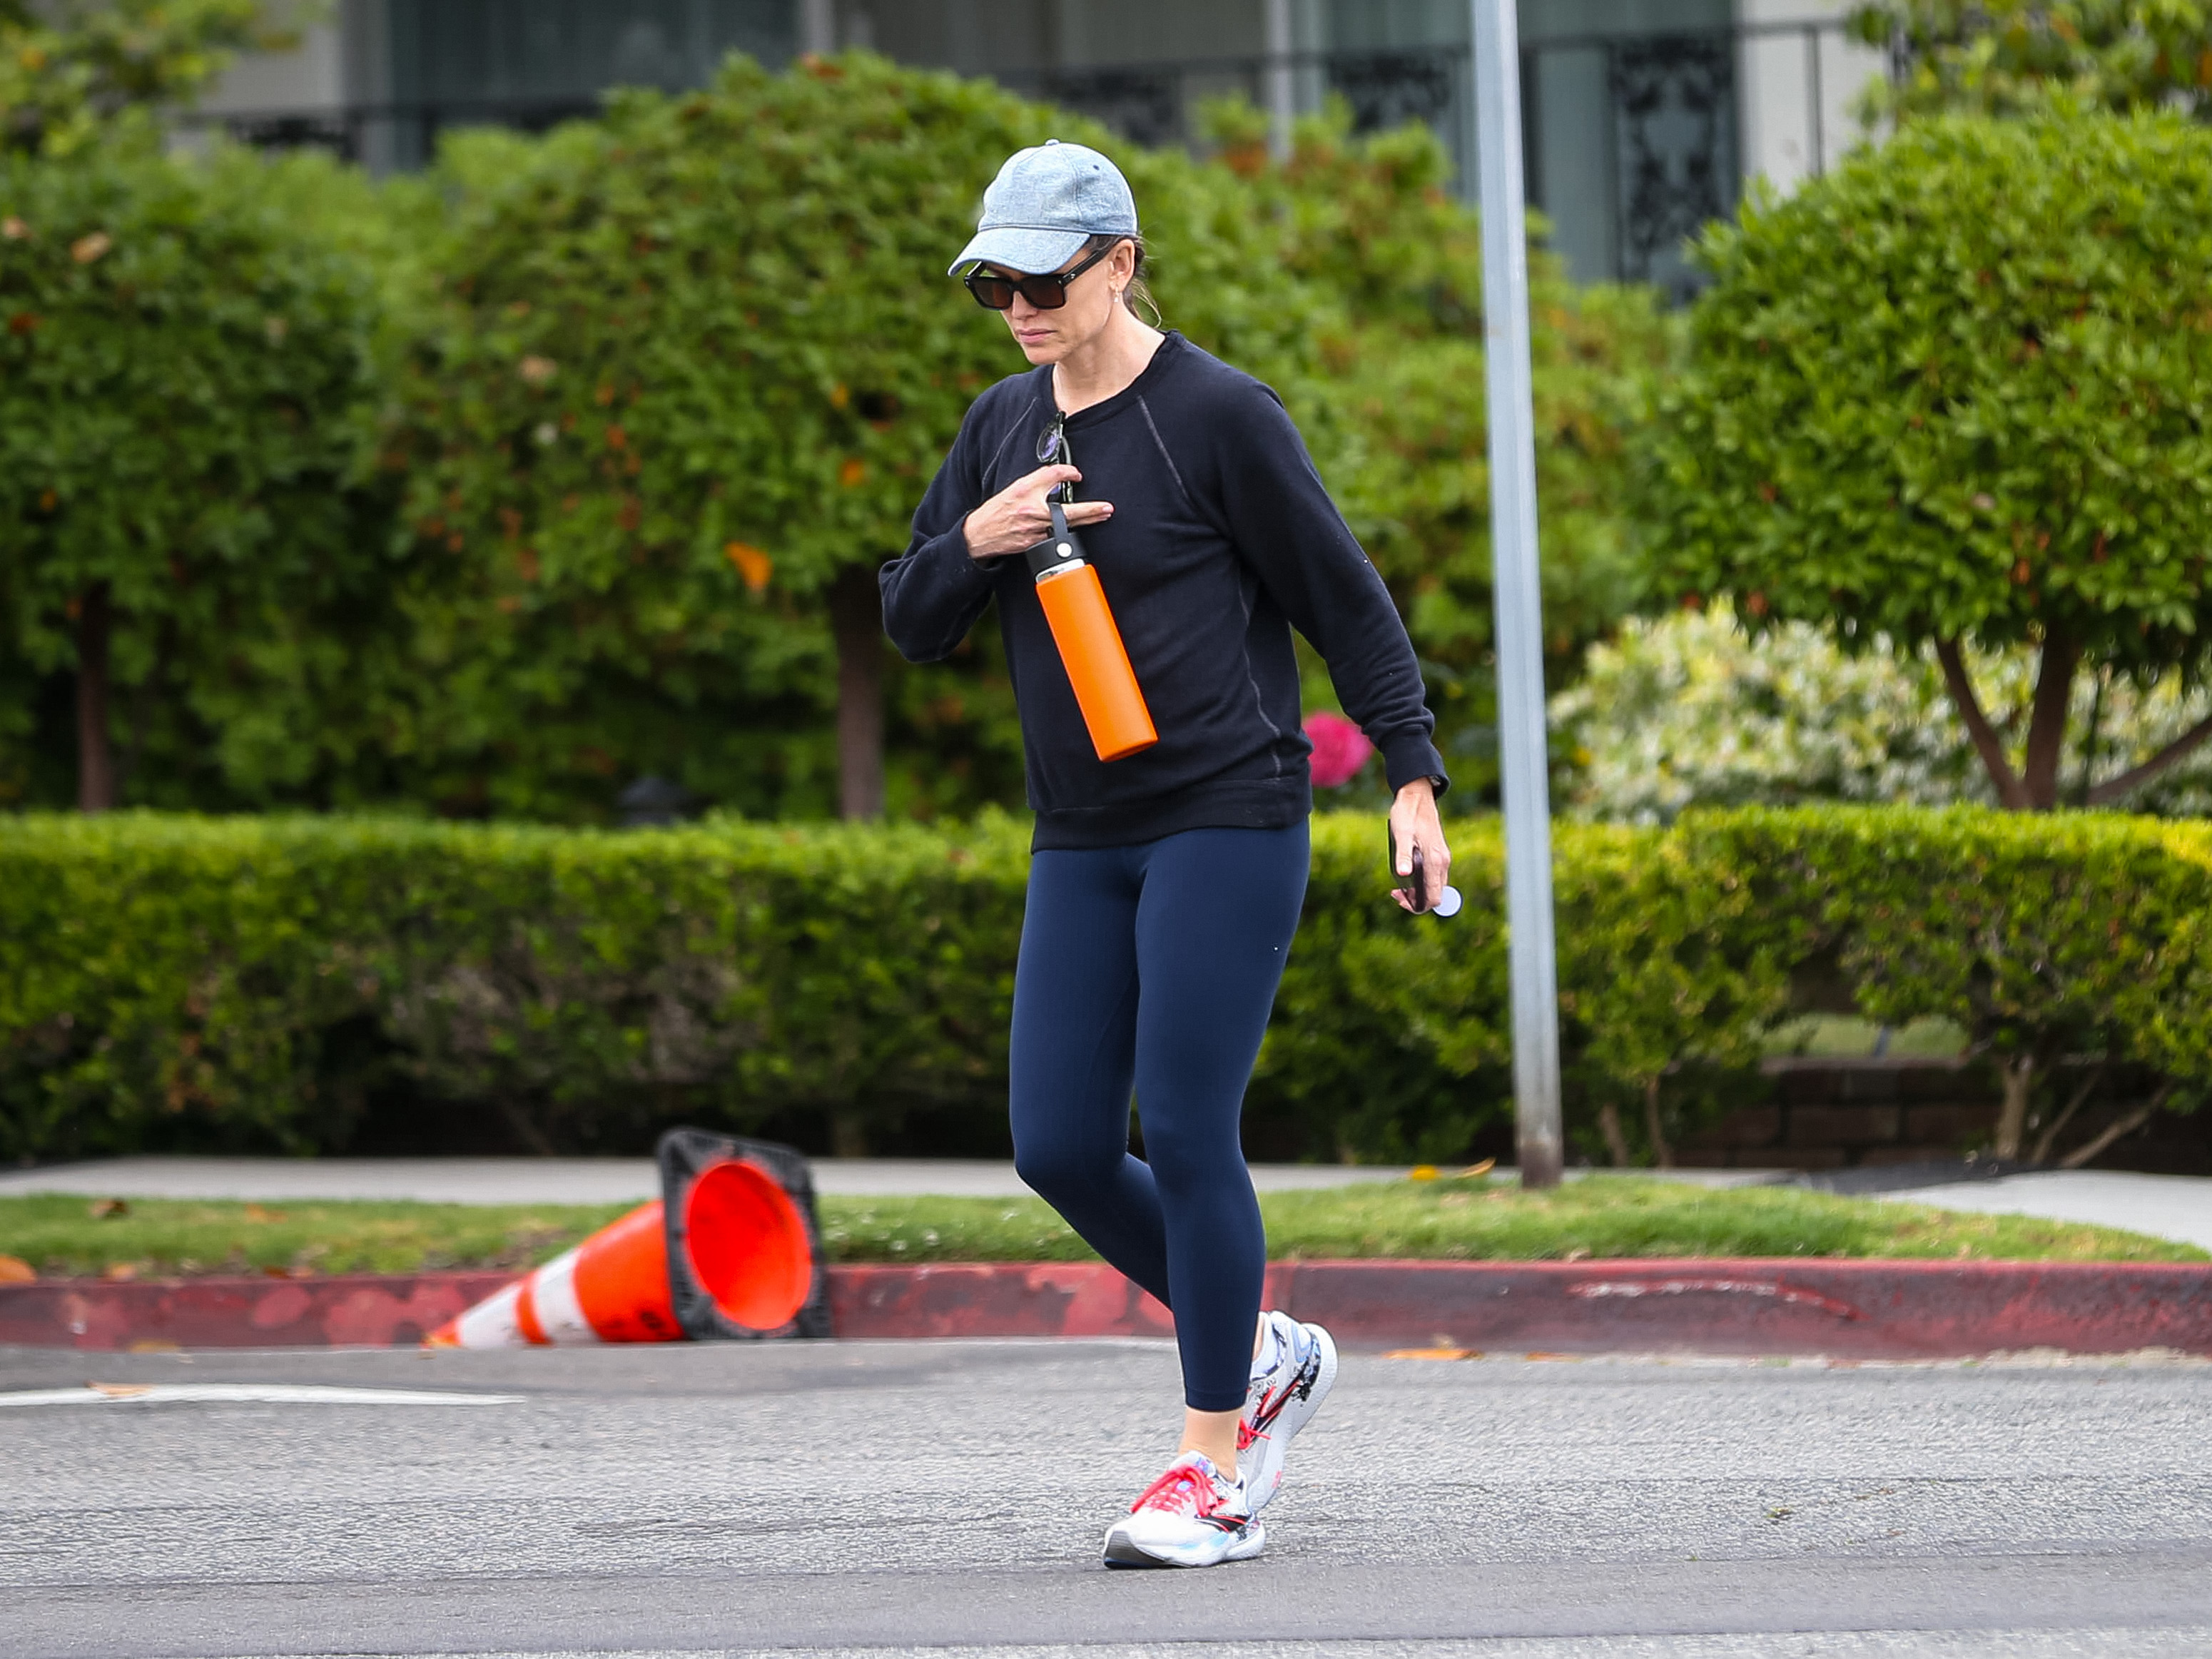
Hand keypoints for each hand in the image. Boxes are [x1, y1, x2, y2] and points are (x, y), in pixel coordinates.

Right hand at [961, 465, 1113, 559]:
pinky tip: (1075, 529)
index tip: (1078, 475)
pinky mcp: (1035, 545)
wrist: (981, 534)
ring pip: (1066, 526)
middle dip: (1091, 510)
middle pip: (1069, 511)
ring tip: (1102, 515)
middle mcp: (1033, 513)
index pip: (1053, 477)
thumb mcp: (1018, 487)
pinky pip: (1055, 537)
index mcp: (1028, 494)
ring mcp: (1035, 532)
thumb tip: (1067, 475)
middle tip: (1107, 508)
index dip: (1069, 474)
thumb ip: (1042, 478)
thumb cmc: (1000, 509)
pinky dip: (1066, 533)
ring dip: (1086, 521)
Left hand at [1389, 777, 1448, 912]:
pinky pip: (1434, 877)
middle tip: (1396, 894)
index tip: (1400, 900)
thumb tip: (1404, 875)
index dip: (1418, 906)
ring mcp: (1442, 858)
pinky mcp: (1439, 854)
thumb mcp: (1401, 834)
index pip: (1434, 897)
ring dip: (1418, 892)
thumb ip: (1403, 855)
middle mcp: (1442, 861)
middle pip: (1436, 895)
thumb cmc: (1407, 814)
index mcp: (1435, 860)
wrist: (1417, 796)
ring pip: (1435, 886)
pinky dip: (1422, 883)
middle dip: (1416, 900)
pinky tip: (1407, 875)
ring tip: (1398, 887)